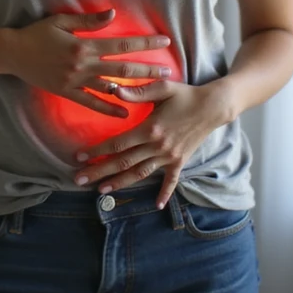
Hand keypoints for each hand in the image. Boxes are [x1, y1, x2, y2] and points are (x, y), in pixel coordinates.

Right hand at [9, 9, 172, 117]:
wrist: (13, 53)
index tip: (163, 42)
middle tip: (169, 72)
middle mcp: (83, 65)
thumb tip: (113, 14)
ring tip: (154, 92)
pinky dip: (109, 108)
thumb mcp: (61, 21)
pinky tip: (125, 113)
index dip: (144, 43)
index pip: (122, 44)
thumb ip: (88, 21)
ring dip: (134, 90)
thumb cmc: (36, 33)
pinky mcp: (67, 92)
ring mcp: (76, 81)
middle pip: (123, 68)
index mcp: (84, 45)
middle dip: (148, 69)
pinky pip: (92, 103)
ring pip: (110, 87)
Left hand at [73, 79, 232, 206]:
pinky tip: (157, 205)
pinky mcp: (181, 161)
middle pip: (124, 162)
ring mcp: (170, 157)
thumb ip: (137, 91)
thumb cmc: (185, 94)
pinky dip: (164, 193)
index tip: (79, 157)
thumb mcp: (162, 87)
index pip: (117, 144)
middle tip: (79, 180)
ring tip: (101, 191)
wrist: (213, 106)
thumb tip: (114, 90)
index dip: (97, 151)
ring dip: (120, 183)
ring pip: (140, 173)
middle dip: (100, 172)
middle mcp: (158, 147)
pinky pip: (171, 180)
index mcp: (150, 129)